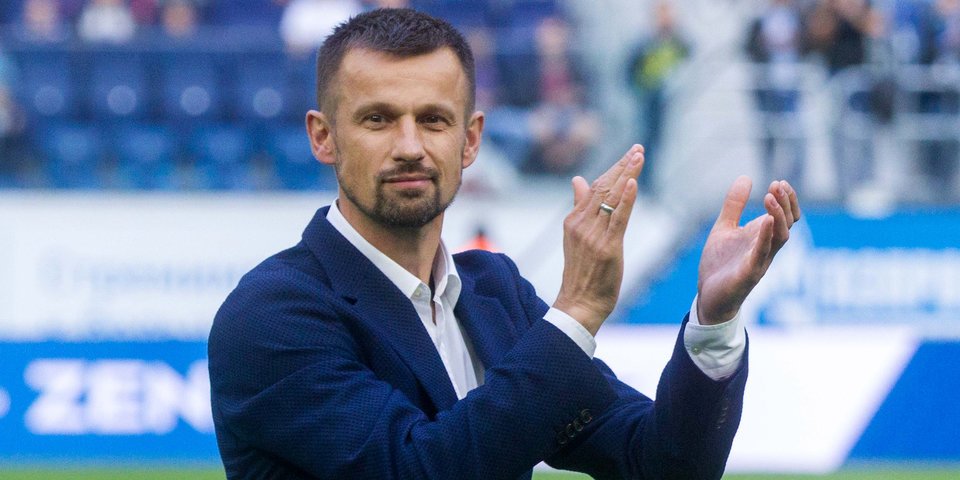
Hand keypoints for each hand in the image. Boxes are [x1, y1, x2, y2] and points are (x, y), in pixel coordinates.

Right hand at [553, 145, 644, 334]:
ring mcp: (593, 235)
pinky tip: (633, 183)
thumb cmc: (581, 274)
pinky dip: (626, 199)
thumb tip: (578, 180)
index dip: (612, 169)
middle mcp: (581, 224)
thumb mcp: (576, 237)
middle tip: (638, 148)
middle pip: (603, 187)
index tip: (628, 154)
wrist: (578, 304)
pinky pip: (618, 219)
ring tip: (639, 156)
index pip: (594, 188)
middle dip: (622, 166)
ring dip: (627, 175)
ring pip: (611, 198)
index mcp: (573, 220)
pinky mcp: (607, 247)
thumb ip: (580, 207)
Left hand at [697, 177, 800, 324]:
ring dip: (778, 216)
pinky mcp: (749, 274)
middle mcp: (767, 248)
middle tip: (777, 184)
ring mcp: (760, 261)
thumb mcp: (725, 227)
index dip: (787, 199)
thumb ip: (735, 205)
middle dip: (785, 203)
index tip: (779, 181)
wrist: (708, 296)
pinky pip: (762, 255)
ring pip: (781, 238)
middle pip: (788, 224)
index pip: (786, 216)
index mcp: (763, 236)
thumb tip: (746, 177)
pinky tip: (766, 222)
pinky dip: (766, 238)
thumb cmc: (720, 263)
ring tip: (770, 197)